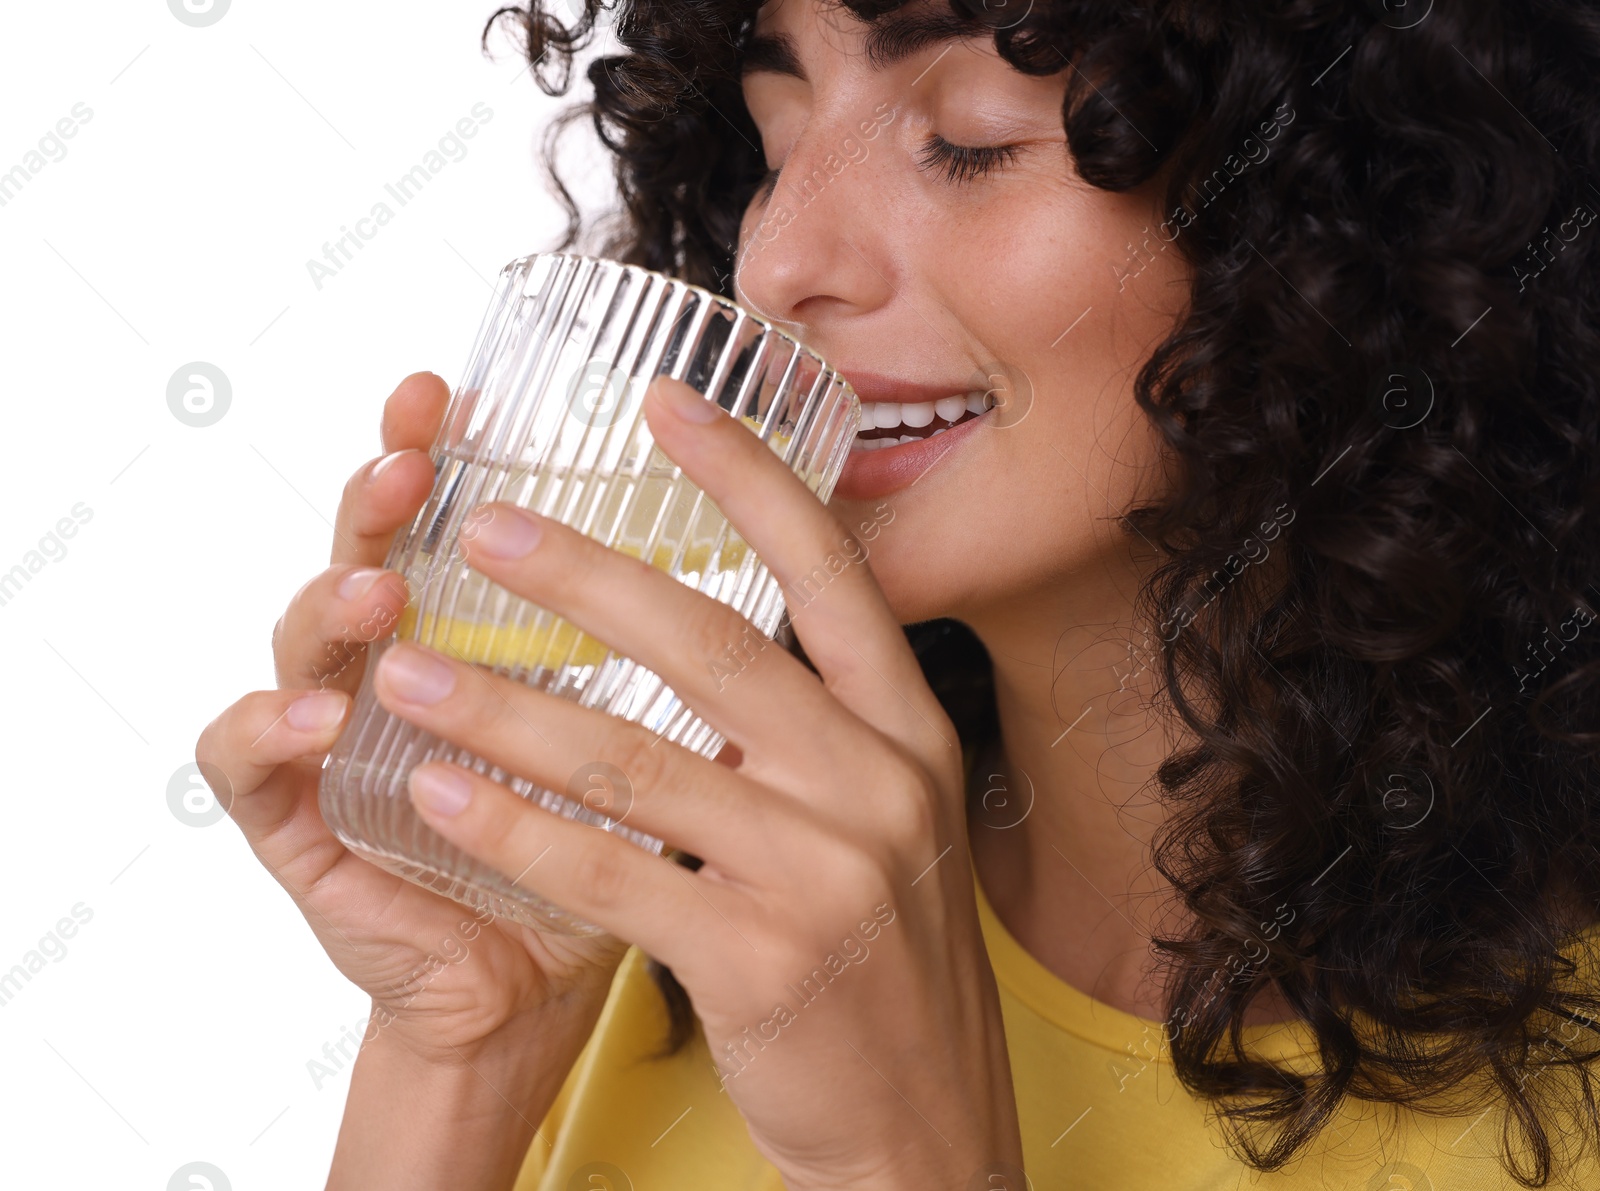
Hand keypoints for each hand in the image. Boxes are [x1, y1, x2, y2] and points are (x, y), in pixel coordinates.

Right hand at [194, 372, 628, 1071]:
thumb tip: (781, 556)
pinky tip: (327, 713)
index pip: (444, 518)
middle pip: (364, 547)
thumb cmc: (599, 850)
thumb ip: (668, 655)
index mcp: (471, 631)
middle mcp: (392, 662)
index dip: (447, 449)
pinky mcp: (293, 821)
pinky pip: (246, 763)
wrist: (541, 980)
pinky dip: (271, 726)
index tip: (473, 390)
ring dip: (335, 597)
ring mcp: (328, 735)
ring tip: (384, 580)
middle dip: (381, 489)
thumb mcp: (641, 738)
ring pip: (300, 636)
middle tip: (416, 443)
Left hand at [369, 376, 1023, 1187]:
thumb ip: (818, 731)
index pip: (828, 571)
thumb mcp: (885, 822)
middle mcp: (878, 781)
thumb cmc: (882, 960)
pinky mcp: (760, 958)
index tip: (664, 405)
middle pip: (714, 642)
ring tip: (409, 671)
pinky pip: (609, 871)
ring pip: (637, 757)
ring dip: (506, 706)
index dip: (745, 477)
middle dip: (584, 574)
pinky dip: (513, 828)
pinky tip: (439, 793)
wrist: (924, 1121)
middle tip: (485, 525)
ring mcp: (824, 870)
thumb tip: (714, 639)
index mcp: (909, 730)